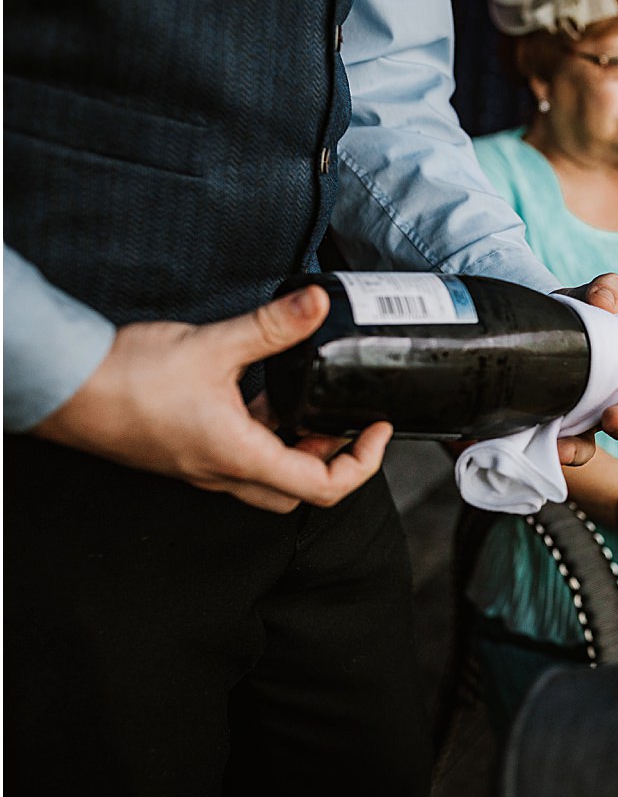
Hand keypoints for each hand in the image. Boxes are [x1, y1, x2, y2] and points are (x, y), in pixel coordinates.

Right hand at [32, 285, 390, 512]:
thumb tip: (317, 305)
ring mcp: (206, 466)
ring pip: (270, 475)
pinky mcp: (190, 452)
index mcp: (241, 457)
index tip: (377, 428)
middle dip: (335, 459)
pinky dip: (265, 433)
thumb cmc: (124, 379)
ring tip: (312, 401)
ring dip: (298, 446)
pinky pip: (241, 456)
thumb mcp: (213, 345)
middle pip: (301, 491)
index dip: (364, 463)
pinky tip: (264, 395)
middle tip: (349, 420)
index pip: (324, 488)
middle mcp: (225, 473)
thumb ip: (272, 327)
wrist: (62, 388)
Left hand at [552, 273, 617, 465]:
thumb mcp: (582, 299)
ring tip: (607, 418)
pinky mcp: (554, 432)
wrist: (516, 336)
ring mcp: (581, 419)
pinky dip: (569, 451)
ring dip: (615, 427)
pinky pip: (568, 450)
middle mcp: (609, 401)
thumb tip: (606, 301)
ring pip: (604, 438)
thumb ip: (603, 291)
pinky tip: (559, 446)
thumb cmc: (563, 321)